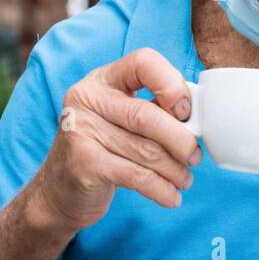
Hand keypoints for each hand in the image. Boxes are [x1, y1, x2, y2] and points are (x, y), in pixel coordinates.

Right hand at [30, 48, 201, 233]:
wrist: (60, 189)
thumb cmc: (104, 150)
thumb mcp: (123, 120)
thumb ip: (154, 110)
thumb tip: (198, 120)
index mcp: (103, 79)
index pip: (143, 62)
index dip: (172, 85)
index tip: (186, 113)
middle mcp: (86, 98)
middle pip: (147, 115)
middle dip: (181, 140)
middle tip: (195, 157)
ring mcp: (80, 129)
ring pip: (145, 150)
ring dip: (175, 170)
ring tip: (185, 179)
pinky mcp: (83, 163)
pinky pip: (136, 176)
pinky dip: (161, 190)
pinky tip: (171, 197)